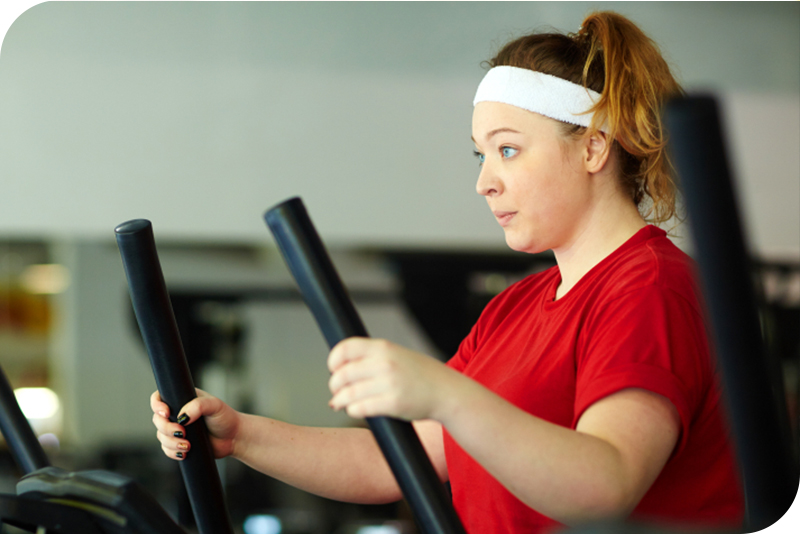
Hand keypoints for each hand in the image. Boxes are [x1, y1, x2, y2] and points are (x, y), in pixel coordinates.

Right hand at [150, 388, 239, 460]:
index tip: (166, 413)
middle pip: (157, 420)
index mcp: (183, 399)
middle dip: (166, 429)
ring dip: (171, 443)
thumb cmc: (226, 417)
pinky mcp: (179, 443)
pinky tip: (184, 453)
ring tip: (188, 446)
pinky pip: (166, 449)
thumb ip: (198, 406)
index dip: (157, 405)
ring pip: (161, 436)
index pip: (159, 398)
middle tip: (182, 433)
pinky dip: (172, 452)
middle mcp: (177, 413)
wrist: (233, 438)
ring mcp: (177, 429)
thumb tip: (182, 417)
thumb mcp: (214, 405)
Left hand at [327, 338, 458, 421]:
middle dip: (334, 385)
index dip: (334, 360)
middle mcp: (385, 363)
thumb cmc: (421, 375)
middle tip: (336, 391)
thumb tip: (342, 365)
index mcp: (384, 347)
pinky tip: (355, 410)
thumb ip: (374, 356)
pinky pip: (360, 408)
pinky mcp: (393, 404)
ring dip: (339, 400)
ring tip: (339, 403)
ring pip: (348, 394)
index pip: (345, 348)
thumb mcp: (398, 355)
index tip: (333, 369)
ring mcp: (389, 384)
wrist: (447, 392)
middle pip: (343, 374)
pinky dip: (353, 410)